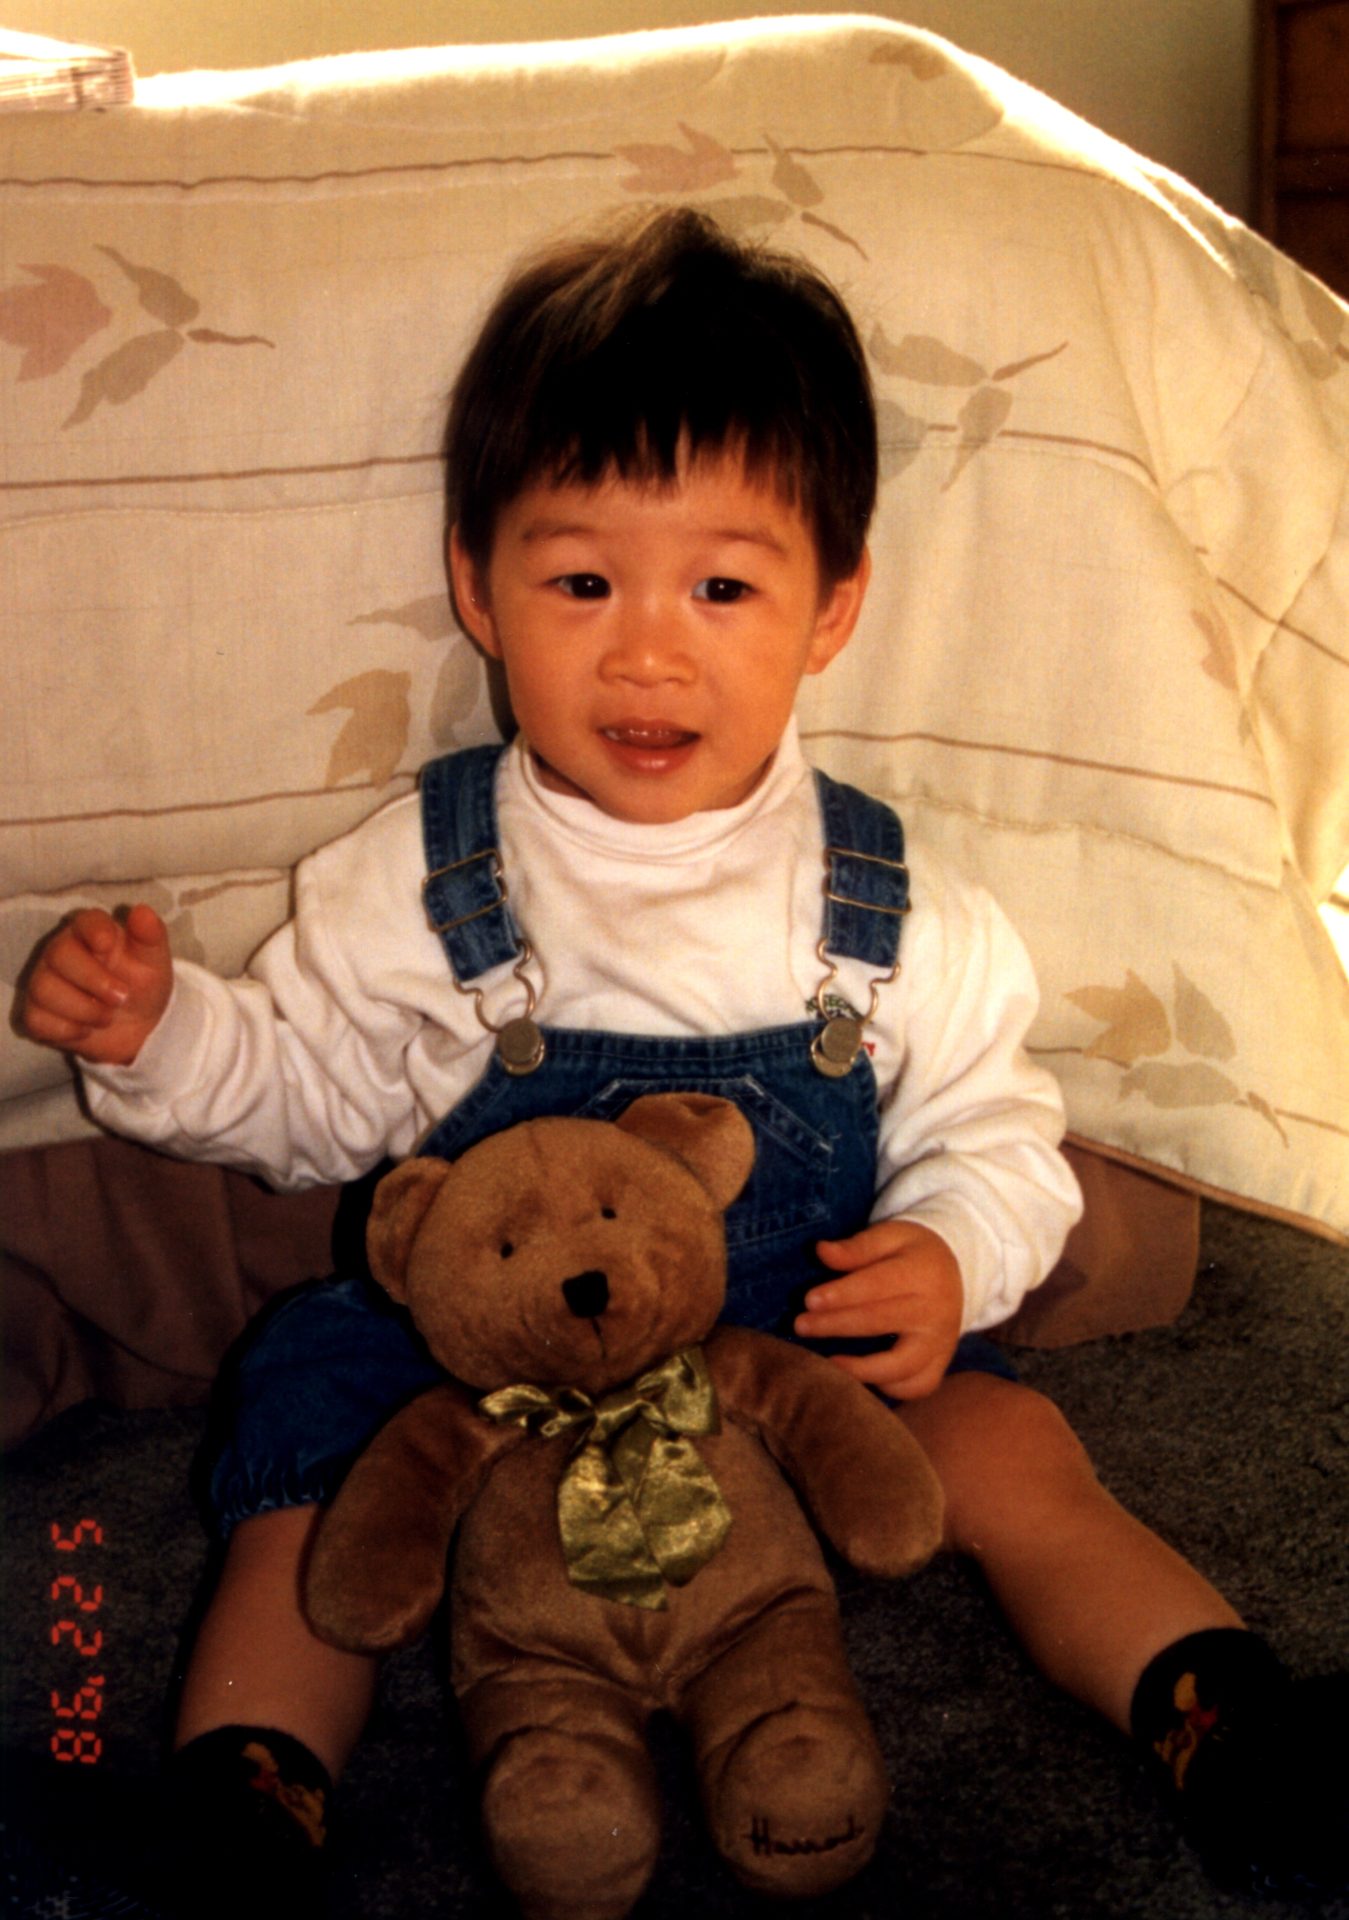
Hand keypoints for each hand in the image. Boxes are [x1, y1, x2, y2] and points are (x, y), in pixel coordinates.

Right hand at [21, 905, 172, 1065]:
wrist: (137, 1028)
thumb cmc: (142, 985)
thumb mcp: (154, 962)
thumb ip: (150, 936)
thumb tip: (143, 911)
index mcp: (91, 932)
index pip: (85, 921)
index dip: (94, 932)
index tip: (107, 946)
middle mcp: (61, 951)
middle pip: (59, 954)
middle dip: (94, 980)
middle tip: (122, 997)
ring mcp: (44, 980)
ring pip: (44, 989)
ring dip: (84, 1010)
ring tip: (108, 1016)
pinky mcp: (36, 1012)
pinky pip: (37, 1020)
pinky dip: (67, 1030)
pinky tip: (86, 1029)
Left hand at [794, 1220, 963, 1399]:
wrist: (958, 1271)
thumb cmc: (912, 1253)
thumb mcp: (891, 1236)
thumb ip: (857, 1247)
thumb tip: (821, 1251)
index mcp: (922, 1273)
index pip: (877, 1285)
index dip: (841, 1294)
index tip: (808, 1300)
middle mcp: (935, 1311)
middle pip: (880, 1322)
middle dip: (835, 1326)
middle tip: (800, 1325)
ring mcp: (940, 1342)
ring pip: (901, 1366)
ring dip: (860, 1369)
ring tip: (827, 1363)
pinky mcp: (940, 1363)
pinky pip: (916, 1386)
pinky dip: (890, 1388)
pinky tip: (861, 1376)